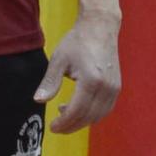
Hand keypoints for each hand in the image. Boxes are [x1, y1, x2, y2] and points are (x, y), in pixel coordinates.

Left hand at [34, 13, 120, 135]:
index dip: (64, 122)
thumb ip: (50, 82)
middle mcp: (106, 87)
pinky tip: (78, 109)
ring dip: (81, 121)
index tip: (52, 127)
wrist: (100, 27)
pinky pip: (105, 109)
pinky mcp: (117, 87)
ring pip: (98, 116)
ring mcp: (114, 88)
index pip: (77, 111)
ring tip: (65, 115)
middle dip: (71, 126)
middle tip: (57, 127)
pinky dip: (92, 115)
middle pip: (88, 117)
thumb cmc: (78, 41)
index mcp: (91, 80)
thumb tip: (39, 100)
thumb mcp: (59, 59)